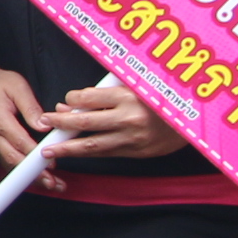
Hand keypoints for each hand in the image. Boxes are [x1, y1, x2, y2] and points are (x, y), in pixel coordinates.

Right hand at [0, 58, 47, 176]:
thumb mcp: (18, 87)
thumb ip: (31, 108)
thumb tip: (44, 126)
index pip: (20, 142)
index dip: (36, 155)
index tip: (52, 164)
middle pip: (14, 160)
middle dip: (34, 174)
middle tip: (54, 183)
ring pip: (10, 164)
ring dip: (28, 177)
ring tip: (50, 184)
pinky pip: (7, 161)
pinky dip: (21, 171)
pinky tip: (34, 177)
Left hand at [41, 78, 180, 161]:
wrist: (194, 122)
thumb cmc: (164, 97)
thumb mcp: (139, 83)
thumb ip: (108, 89)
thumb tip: (73, 101)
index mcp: (129, 95)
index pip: (88, 97)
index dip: (73, 99)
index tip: (66, 101)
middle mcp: (129, 117)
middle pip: (85, 121)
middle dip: (60, 123)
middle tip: (42, 123)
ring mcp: (133, 138)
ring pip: (92, 144)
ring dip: (67, 147)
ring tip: (48, 151)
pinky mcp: (137, 152)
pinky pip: (107, 154)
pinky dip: (88, 154)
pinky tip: (74, 154)